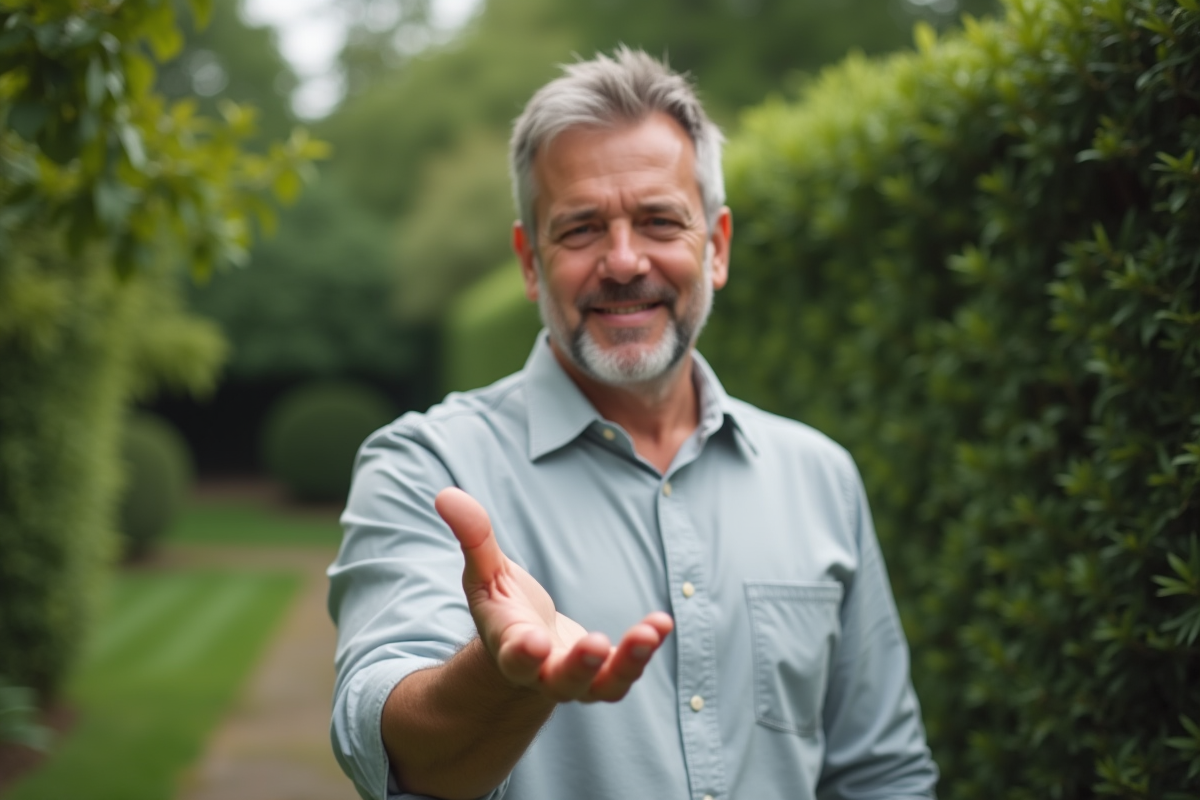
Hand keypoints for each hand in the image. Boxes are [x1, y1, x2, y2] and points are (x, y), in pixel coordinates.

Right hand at [435, 487, 673, 702]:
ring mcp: (579, 679)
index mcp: (510, 647)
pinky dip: (646, 648)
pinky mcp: (606, 673)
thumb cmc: (504, 605)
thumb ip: (472, 538)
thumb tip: (446, 494)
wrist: (529, 647)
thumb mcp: (485, 571)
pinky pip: (628, 669)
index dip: (524, 652)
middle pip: (562, 681)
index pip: (515, 656)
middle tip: (595, 646)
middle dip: (579, 667)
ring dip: (628, 663)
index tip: (535, 643)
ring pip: (605, 685)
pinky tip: (662, 622)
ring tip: (649, 633)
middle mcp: (544, 672)